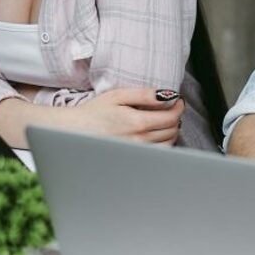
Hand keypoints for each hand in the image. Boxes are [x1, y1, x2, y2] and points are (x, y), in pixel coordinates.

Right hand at [66, 88, 183, 144]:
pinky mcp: (134, 159)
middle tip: (170, 108)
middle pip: (172, 130)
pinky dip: (163, 144)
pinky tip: (155, 135)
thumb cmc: (94, 112)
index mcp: (136, 122)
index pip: (171, 117)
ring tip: (163, 121)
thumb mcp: (118, 95)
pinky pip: (158, 154)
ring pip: (168, 143)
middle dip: (175, 117)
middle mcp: (139, 140)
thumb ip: (144, 95)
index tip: (177, 101)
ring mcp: (137, 152)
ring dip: (171, 131)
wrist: (75, 131)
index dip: (178, 107)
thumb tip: (167, 95)